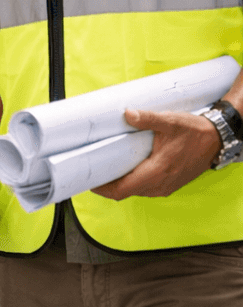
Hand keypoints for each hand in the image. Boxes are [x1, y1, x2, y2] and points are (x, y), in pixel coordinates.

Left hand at [91, 108, 220, 199]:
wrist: (217, 140)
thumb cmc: (194, 132)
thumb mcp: (170, 121)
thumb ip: (146, 118)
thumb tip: (127, 114)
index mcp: (157, 172)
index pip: (122, 190)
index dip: (103, 189)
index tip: (90, 181)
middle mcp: (160, 184)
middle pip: (126, 192)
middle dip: (109, 185)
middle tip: (95, 171)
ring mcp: (166, 186)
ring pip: (136, 191)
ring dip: (122, 184)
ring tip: (108, 169)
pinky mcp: (170, 184)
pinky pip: (146, 188)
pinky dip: (134, 182)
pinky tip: (128, 169)